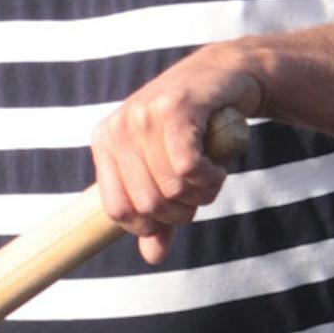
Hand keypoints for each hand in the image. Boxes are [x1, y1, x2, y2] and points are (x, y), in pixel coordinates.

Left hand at [90, 44, 262, 264]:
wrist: (227, 75)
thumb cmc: (195, 127)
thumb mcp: (167, 168)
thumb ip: (159, 213)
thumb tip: (152, 257)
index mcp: (105, 143)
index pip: (118, 211)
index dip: (152, 224)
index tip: (178, 209)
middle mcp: (118, 128)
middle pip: (149, 204)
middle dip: (184, 210)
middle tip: (202, 188)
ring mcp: (144, 115)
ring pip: (171, 189)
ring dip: (203, 193)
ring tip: (212, 173)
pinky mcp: (175, 108)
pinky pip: (189, 168)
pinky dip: (210, 178)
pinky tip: (219, 167)